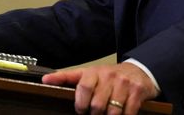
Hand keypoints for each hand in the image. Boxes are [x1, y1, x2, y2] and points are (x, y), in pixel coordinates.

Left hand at [42, 62, 156, 114]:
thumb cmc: (108, 76)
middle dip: (94, 114)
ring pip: (112, 111)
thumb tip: (45, 80)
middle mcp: (108, 76)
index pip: (83, 87)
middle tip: (94, 114)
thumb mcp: (88, 73)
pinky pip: (128, 113)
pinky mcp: (136, 92)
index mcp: (93, 72)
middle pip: (97, 104)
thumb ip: (67, 77)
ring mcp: (123, 84)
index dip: (80, 103)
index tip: (80, 110)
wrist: (138, 71)